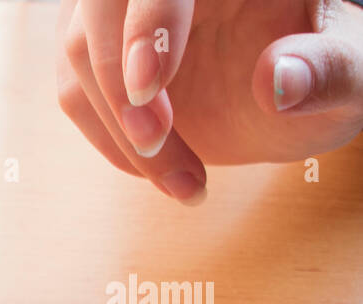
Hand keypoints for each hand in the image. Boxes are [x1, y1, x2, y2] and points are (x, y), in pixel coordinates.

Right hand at [57, 0, 362, 202]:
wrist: (297, 93)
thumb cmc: (329, 72)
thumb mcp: (353, 73)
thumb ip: (330, 70)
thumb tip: (280, 82)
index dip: (150, 22)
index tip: (151, 86)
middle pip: (104, 9)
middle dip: (118, 80)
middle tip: (154, 139)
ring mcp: (126, 10)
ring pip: (80, 52)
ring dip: (116, 125)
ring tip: (183, 180)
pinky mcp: (103, 49)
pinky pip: (76, 90)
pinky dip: (110, 138)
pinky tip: (161, 171)